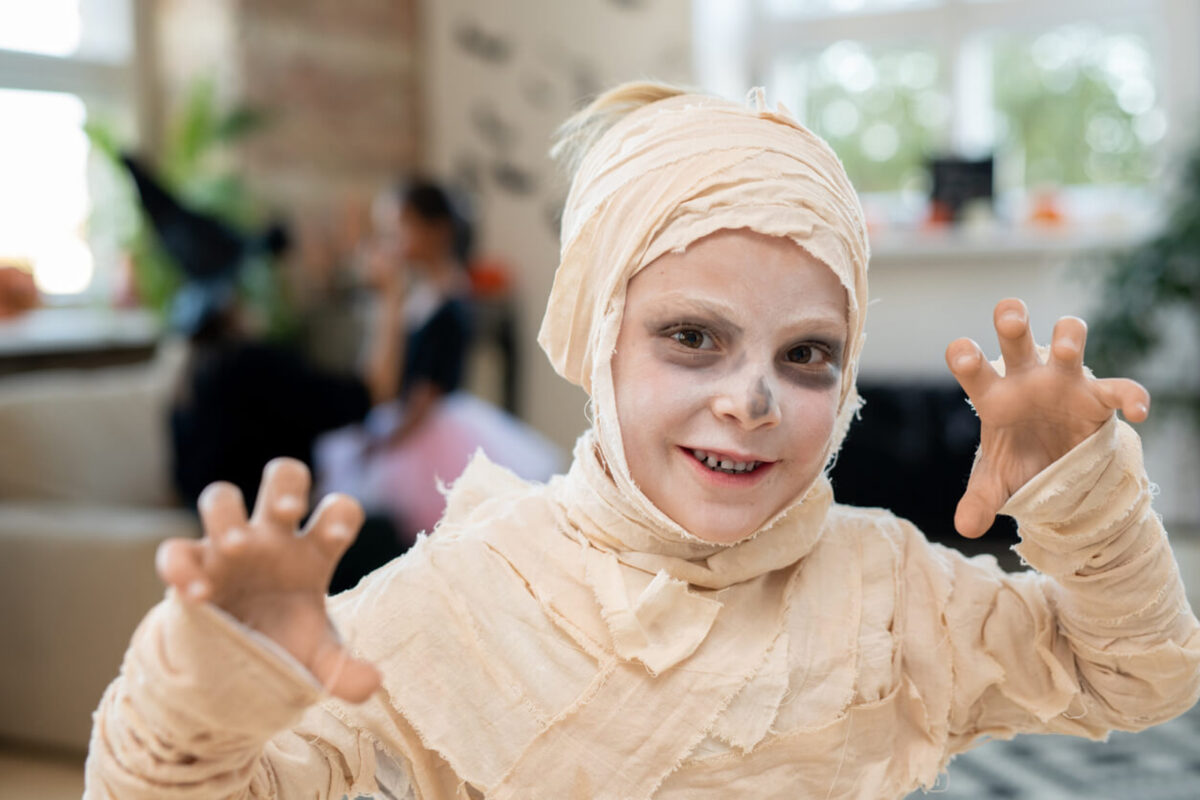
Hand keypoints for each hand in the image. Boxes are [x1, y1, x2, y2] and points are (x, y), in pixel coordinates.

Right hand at [156, 458, 381, 701]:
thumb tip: (372, 683)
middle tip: (288, 511)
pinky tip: (198, 595)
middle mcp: (273, 538)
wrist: (236, 664)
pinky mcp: (192, 567)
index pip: (338, 510)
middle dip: (286, 485)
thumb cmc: (285, 642)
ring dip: (227, 515)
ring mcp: (228, 547)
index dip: (340, 513)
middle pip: (282, 477)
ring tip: (237, 547)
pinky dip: (181, 567)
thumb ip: (344, 671)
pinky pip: (176, 551)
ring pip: (220, 497)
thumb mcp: (317, 660)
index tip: (338, 537)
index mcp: (313, 550)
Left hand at [945, 298, 1149, 538]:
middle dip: (1013, 320)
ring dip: (1068, 337)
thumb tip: (965, 527)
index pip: (972, 366)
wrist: (1056, 466)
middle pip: (1016, 336)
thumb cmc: (1017, 459)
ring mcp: (1063, 382)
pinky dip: (1133, 396)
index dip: (965, 355)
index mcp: (993, 395)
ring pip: (1068, 339)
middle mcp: (1026, 378)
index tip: (964, 354)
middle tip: (1012, 321)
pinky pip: (1121, 388)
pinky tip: (1139, 413)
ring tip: (1065, 349)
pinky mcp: (1098, 397)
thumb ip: (980, 500)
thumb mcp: (996, 482)